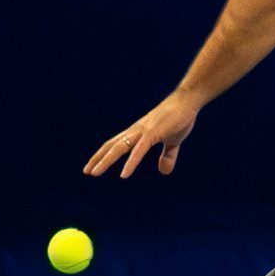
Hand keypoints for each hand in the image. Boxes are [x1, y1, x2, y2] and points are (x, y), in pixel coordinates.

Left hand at [84, 92, 198, 179]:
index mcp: (139, 132)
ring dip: (106, 160)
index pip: (115, 143)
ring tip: (94, 173)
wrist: (188, 100)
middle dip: (98, 158)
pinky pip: (139, 150)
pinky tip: (123, 175)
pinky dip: (130, 163)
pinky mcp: (154, 133)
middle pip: (112, 145)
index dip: (103, 154)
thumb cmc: (180, 117)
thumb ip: (167, 156)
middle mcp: (136, 130)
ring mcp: (144, 131)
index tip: (92, 166)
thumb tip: (163, 171)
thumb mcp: (173, 140)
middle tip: (86, 171)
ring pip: (120, 147)